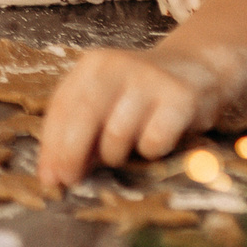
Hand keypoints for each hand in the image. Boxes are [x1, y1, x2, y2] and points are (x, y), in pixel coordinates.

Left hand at [37, 46, 230, 190]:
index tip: (48, 176)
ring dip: (115, 155)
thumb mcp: (106, 101)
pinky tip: (155, 143)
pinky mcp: (180, 97)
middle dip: (71, 155)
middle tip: (69, 181)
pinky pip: (153, 141)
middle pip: (83, 117)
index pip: (62, 107)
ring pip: (116, 135)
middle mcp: (118, 66)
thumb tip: (55, 173)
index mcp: (93, 65)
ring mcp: (150, 79)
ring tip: (125, 150)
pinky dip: (150, 152)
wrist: (198, 68)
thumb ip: (80, 129)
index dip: (51, 145)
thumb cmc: (142, 96)